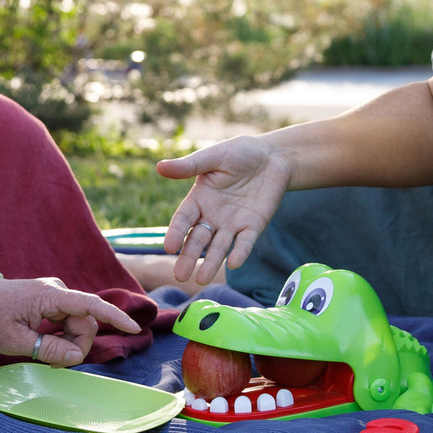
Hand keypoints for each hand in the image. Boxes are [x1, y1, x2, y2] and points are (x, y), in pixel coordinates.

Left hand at [0, 276, 139, 366]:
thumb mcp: (15, 341)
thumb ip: (48, 349)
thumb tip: (77, 355)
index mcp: (50, 296)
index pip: (90, 305)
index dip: (114, 317)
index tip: (134, 328)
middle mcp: (58, 291)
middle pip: (86, 322)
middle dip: (77, 345)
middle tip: (53, 362)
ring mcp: (57, 295)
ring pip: (80, 324)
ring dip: (70, 343)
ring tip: (45, 354)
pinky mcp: (54, 301)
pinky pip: (70, 321)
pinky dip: (64, 336)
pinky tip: (48, 345)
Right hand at [155, 134, 294, 284]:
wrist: (273, 157)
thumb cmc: (239, 153)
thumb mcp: (214, 156)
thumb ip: (189, 165)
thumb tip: (160, 166)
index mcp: (199, 199)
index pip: (183, 219)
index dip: (176, 232)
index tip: (169, 247)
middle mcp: (212, 215)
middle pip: (198, 239)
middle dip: (189, 256)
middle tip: (180, 275)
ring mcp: (233, 223)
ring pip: (219, 246)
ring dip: (211, 262)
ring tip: (201, 280)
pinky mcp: (253, 226)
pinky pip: (245, 242)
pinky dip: (240, 252)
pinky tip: (234, 263)